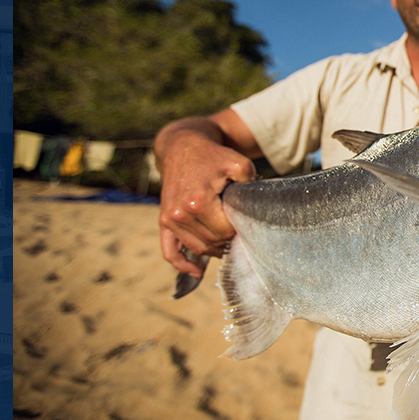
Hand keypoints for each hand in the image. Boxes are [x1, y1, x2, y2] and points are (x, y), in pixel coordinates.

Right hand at [156, 117, 257, 276]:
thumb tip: (255, 212)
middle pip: (212, 243)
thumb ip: (250, 187)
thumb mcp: (240, 164)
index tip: (246, 220)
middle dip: (228, 238)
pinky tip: (196, 272)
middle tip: (240, 228)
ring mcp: (169, 219)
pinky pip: (169, 251)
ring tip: (227, 240)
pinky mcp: (163, 221)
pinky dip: (182, 264)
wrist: (182, 147)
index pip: (225, 232)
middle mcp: (179, 214)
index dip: (239, 228)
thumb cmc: (213, 156)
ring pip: (198, 248)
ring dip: (214, 249)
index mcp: (197, 202)